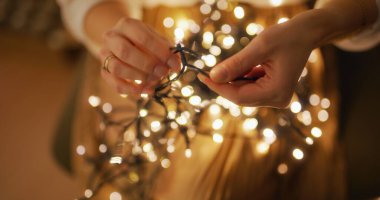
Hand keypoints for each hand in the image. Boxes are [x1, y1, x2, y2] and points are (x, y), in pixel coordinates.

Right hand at [99, 17, 179, 96]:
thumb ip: (166, 49)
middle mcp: (112, 37)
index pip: (143, 38)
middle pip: (125, 52)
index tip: (174, 64)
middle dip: (147, 65)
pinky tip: (147, 90)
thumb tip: (176, 64)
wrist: (124, 40)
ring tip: (155, 79)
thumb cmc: (144, 40)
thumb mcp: (156, 38)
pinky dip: (132, 90)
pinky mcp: (104, 71)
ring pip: (117, 68)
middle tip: (163, 72)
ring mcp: (105, 54)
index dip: (160, 52)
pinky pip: (115, 84)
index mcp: (127, 25)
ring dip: (139, 77)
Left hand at [199, 19, 314, 107]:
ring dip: (234, 79)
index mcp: (276, 92)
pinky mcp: (274, 91)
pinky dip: (243, 77)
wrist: (307, 33)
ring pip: (244, 92)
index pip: (239, 97)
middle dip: (225, 83)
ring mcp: (277, 97)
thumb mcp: (259, 48)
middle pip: (241, 96)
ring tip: (237, 61)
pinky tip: (246, 64)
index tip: (202, 77)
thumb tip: (213, 76)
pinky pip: (251, 87)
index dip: (218, 88)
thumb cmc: (286, 36)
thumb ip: (235, 65)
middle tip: (208, 70)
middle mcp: (278, 99)